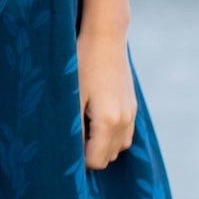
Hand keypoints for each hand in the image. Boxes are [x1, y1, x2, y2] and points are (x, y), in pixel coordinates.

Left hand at [78, 35, 136, 170]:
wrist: (105, 37)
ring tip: (83, 126)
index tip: (65, 147)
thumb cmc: (82, 63)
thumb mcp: (73, 97)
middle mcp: (124, 121)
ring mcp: (131, 113)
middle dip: (91, 153)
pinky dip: (111, 135)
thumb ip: (74, 128)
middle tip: (72, 135)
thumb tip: (71, 153)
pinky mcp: (132, 105)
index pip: (96, 161)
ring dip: (102, 145)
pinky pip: (125, 133)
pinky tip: (95, 118)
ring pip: (119, 147)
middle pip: (108, 157)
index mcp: (108, 121)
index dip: (79, 161)